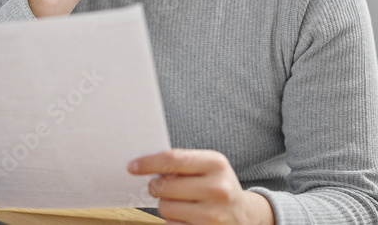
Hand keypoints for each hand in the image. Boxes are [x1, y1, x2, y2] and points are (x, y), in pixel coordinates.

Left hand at [128, 149, 274, 224]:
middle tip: (163, 187)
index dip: (148, 163)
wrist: (245, 216)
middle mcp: (217, 189)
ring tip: (183, 203)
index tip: (132, 167)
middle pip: (164, 186)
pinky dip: (174, 221)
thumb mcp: (209, 167)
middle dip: (157, 187)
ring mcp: (213, 215)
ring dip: (166, 206)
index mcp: (216, 164)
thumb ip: (182, 163)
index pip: (172, 159)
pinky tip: (189, 217)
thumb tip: (145, 167)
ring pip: (165, 208)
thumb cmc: (219, 186)